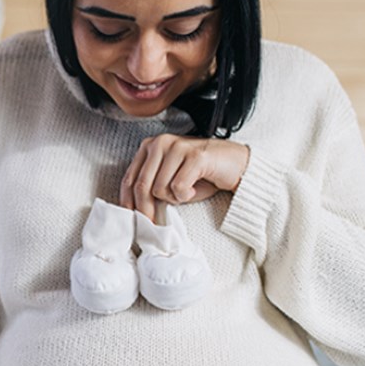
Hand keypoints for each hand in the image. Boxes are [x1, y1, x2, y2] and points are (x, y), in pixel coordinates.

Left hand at [119, 134, 249, 222]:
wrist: (236, 165)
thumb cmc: (201, 175)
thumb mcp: (170, 181)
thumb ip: (152, 188)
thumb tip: (136, 211)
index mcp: (149, 147)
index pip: (129, 178)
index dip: (128, 201)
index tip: (131, 218)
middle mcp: (160, 143)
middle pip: (142, 185)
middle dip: (146, 209)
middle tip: (154, 222)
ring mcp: (177, 147)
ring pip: (160, 188)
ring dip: (174, 198)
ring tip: (187, 191)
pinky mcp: (195, 155)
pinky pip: (179, 187)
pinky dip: (186, 195)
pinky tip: (195, 188)